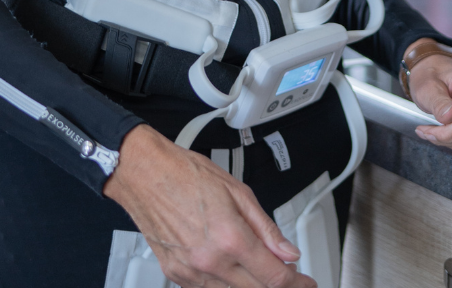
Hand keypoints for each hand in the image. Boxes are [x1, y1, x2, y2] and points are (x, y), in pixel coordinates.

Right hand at [103, 124, 315, 287]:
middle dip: (277, 285)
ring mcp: (191, 272)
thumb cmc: (186, 174)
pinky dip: (225, 284)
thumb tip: (288, 251)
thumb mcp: (237, 192)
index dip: (297, 283)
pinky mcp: (176, 275)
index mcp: (230, 237)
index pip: (274, 277)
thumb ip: (266, 227)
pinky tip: (231, 269)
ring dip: (251, 285)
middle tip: (289, 275)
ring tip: (260, 268)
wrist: (146, 174)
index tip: (305, 281)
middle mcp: (210, 261)